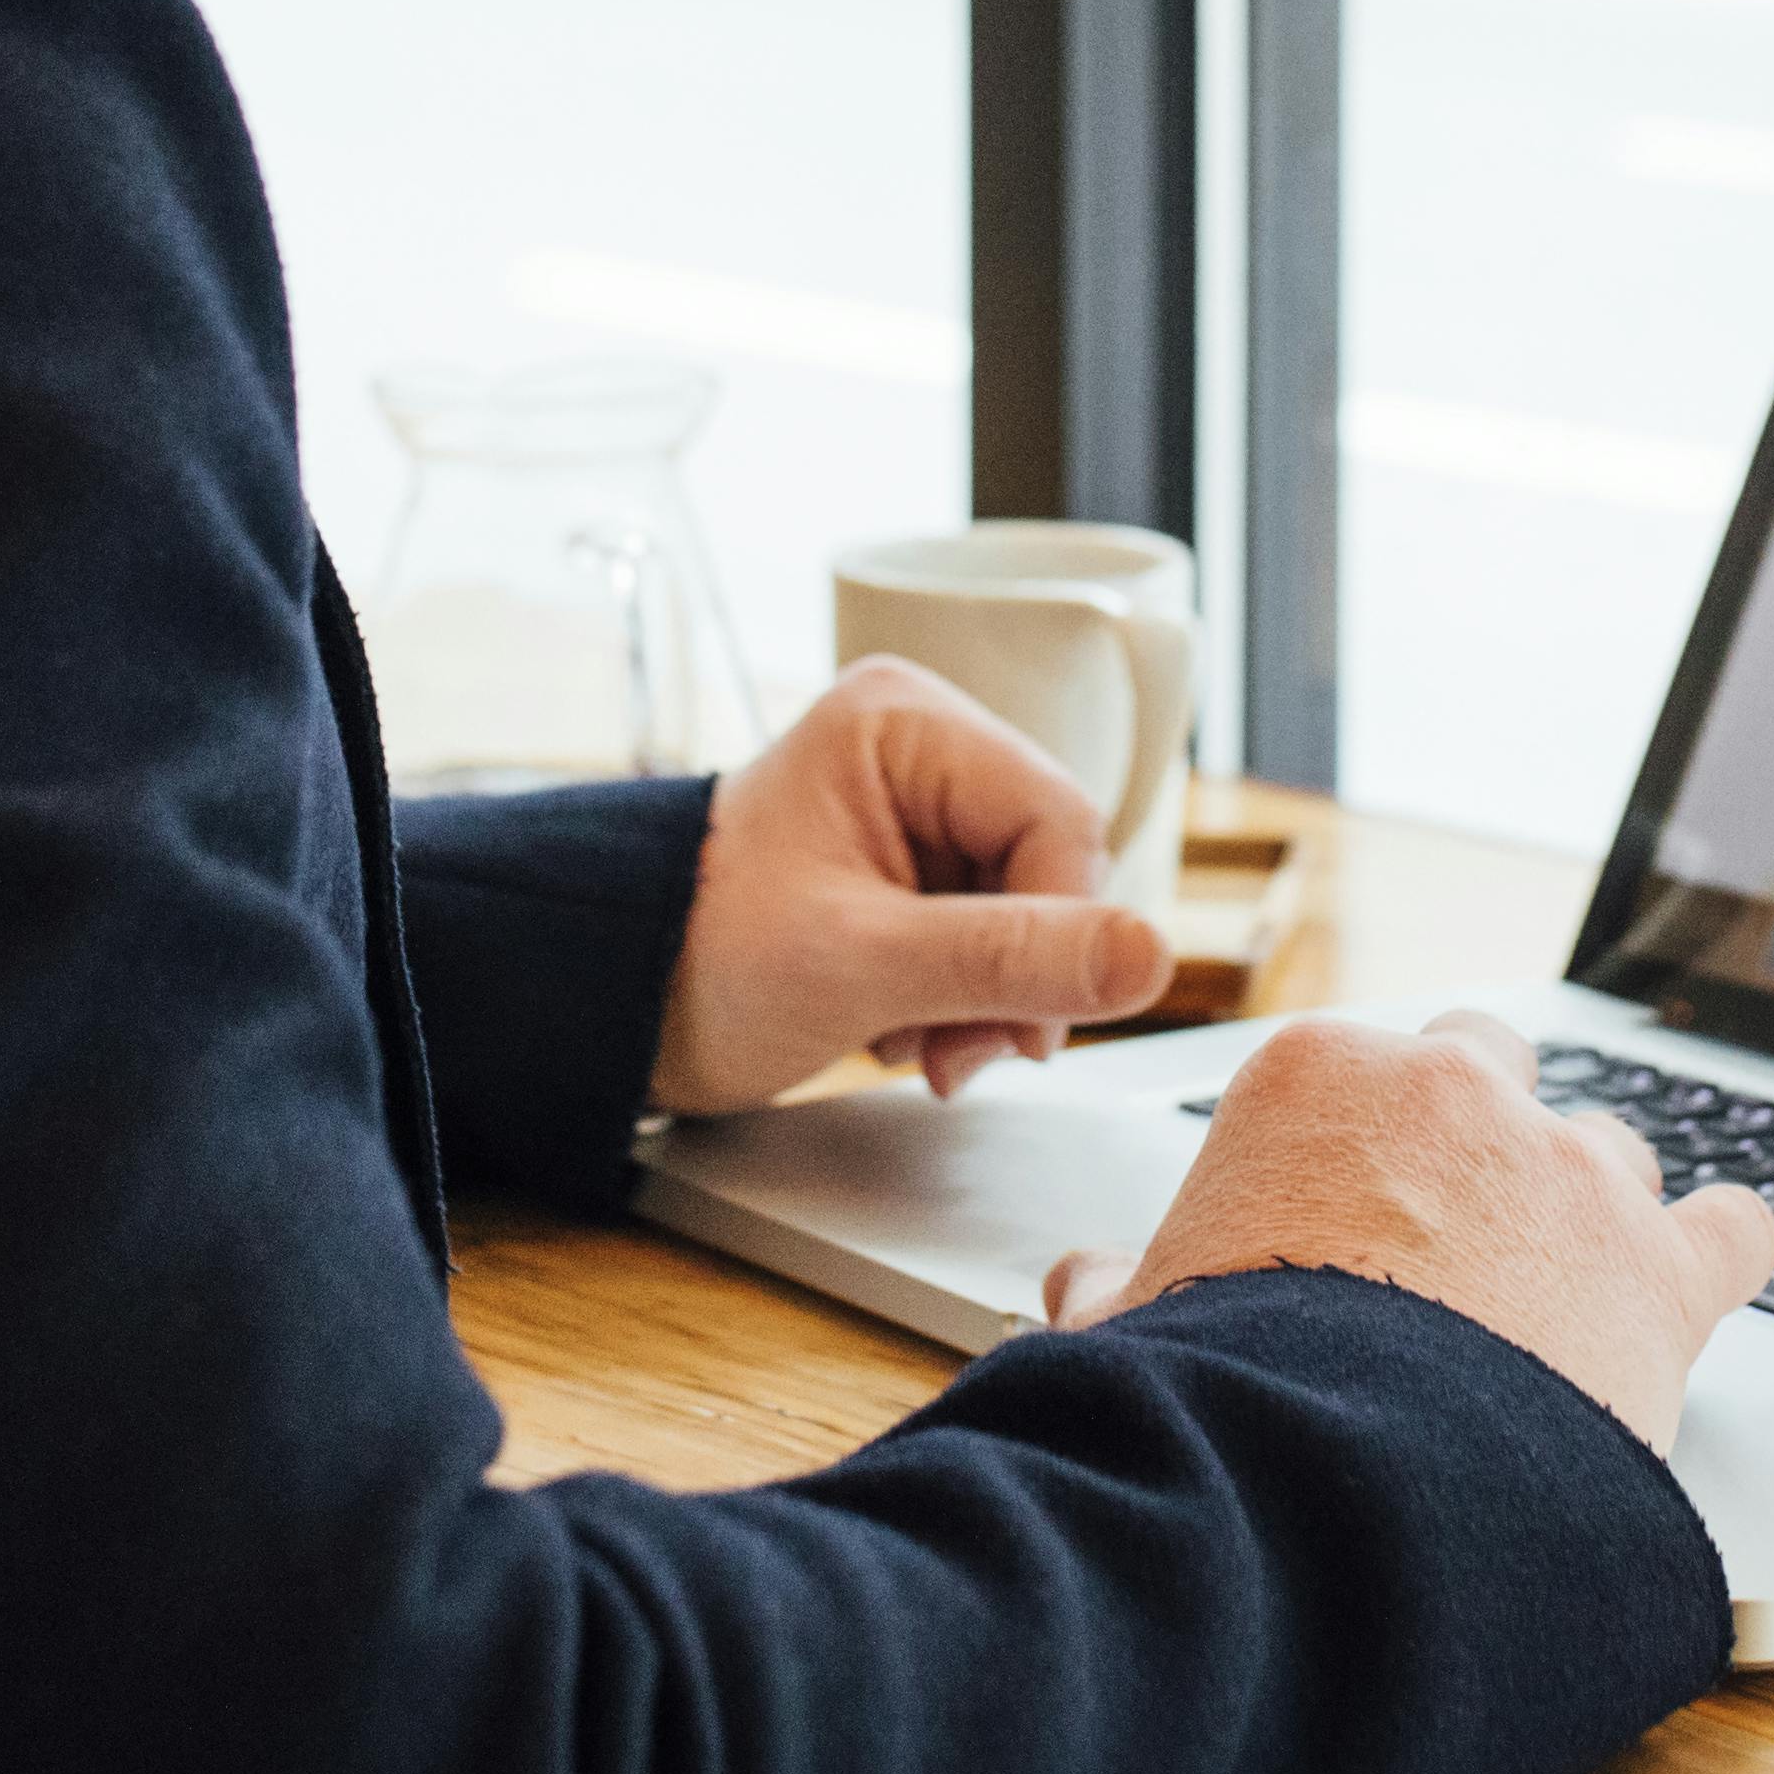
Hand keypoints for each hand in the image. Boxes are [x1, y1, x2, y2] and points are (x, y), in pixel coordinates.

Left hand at [647, 661, 1175, 1115]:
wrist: (618, 1006)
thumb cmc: (702, 962)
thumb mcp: (862, 967)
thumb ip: (1010, 959)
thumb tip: (1155, 957)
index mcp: (905, 721)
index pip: (1059, 819)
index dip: (1064, 932)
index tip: (1024, 1032)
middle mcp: (922, 746)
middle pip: (1054, 866)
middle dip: (1016, 976)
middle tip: (957, 1053)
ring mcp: (921, 808)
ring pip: (1034, 911)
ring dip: (991, 1000)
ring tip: (915, 1044)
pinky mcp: (917, 868)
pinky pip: (997, 933)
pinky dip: (965, 999)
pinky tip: (907, 1028)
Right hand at [1040, 1010, 1773, 1452]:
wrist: (1331, 1478)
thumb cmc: (1218, 1394)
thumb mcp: (1132, 1326)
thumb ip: (1118, 1286)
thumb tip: (1081, 1287)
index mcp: (1320, 1076)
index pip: (1359, 1069)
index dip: (1359, 1148)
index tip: (1350, 1210)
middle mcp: (1456, 1092)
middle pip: (1494, 1067)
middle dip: (1482, 1136)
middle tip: (1455, 1231)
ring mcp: (1568, 1172)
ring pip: (1610, 1146)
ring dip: (1591, 1206)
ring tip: (1562, 1291)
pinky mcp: (1660, 1267)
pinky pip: (1733, 1227)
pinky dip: (1721, 1252)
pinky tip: (1705, 1278)